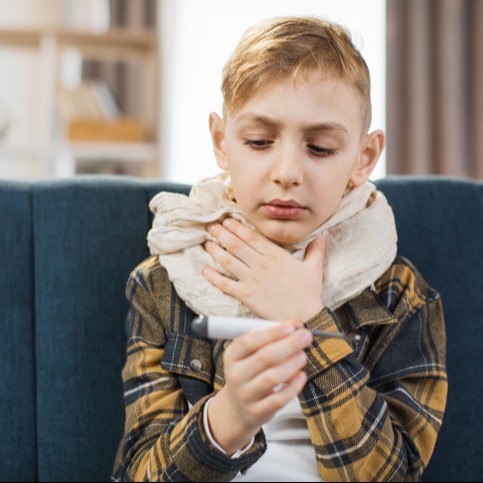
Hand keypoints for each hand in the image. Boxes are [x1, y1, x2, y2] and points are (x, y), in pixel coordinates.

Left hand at [203, 218, 327, 320]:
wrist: (303, 317)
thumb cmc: (309, 293)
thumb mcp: (314, 267)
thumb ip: (316, 248)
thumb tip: (325, 232)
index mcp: (276, 255)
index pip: (252, 237)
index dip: (237, 227)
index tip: (226, 221)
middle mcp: (261, 265)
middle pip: (236, 245)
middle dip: (221, 234)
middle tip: (210, 226)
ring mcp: (252, 280)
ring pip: (228, 261)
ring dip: (215, 251)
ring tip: (206, 243)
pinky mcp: (246, 295)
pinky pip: (226, 284)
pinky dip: (214, 277)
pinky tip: (205, 270)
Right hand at [207, 321, 311, 454]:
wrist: (237, 407)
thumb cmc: (250, 372)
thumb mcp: (252, 353)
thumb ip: (272, 337)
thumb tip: (296, 325)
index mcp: (232, 356)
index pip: (249, 341)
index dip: (271, 333)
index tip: (291, 327)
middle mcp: (236, 375)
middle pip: (264, 357)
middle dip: (289, 345)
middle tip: (306, 336)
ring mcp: (246, 395)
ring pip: (273, 377)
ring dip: (292, 364)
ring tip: (303, 356)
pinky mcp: (257, 412)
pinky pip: (279, 399)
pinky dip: (293, 386)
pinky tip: (301, 375)